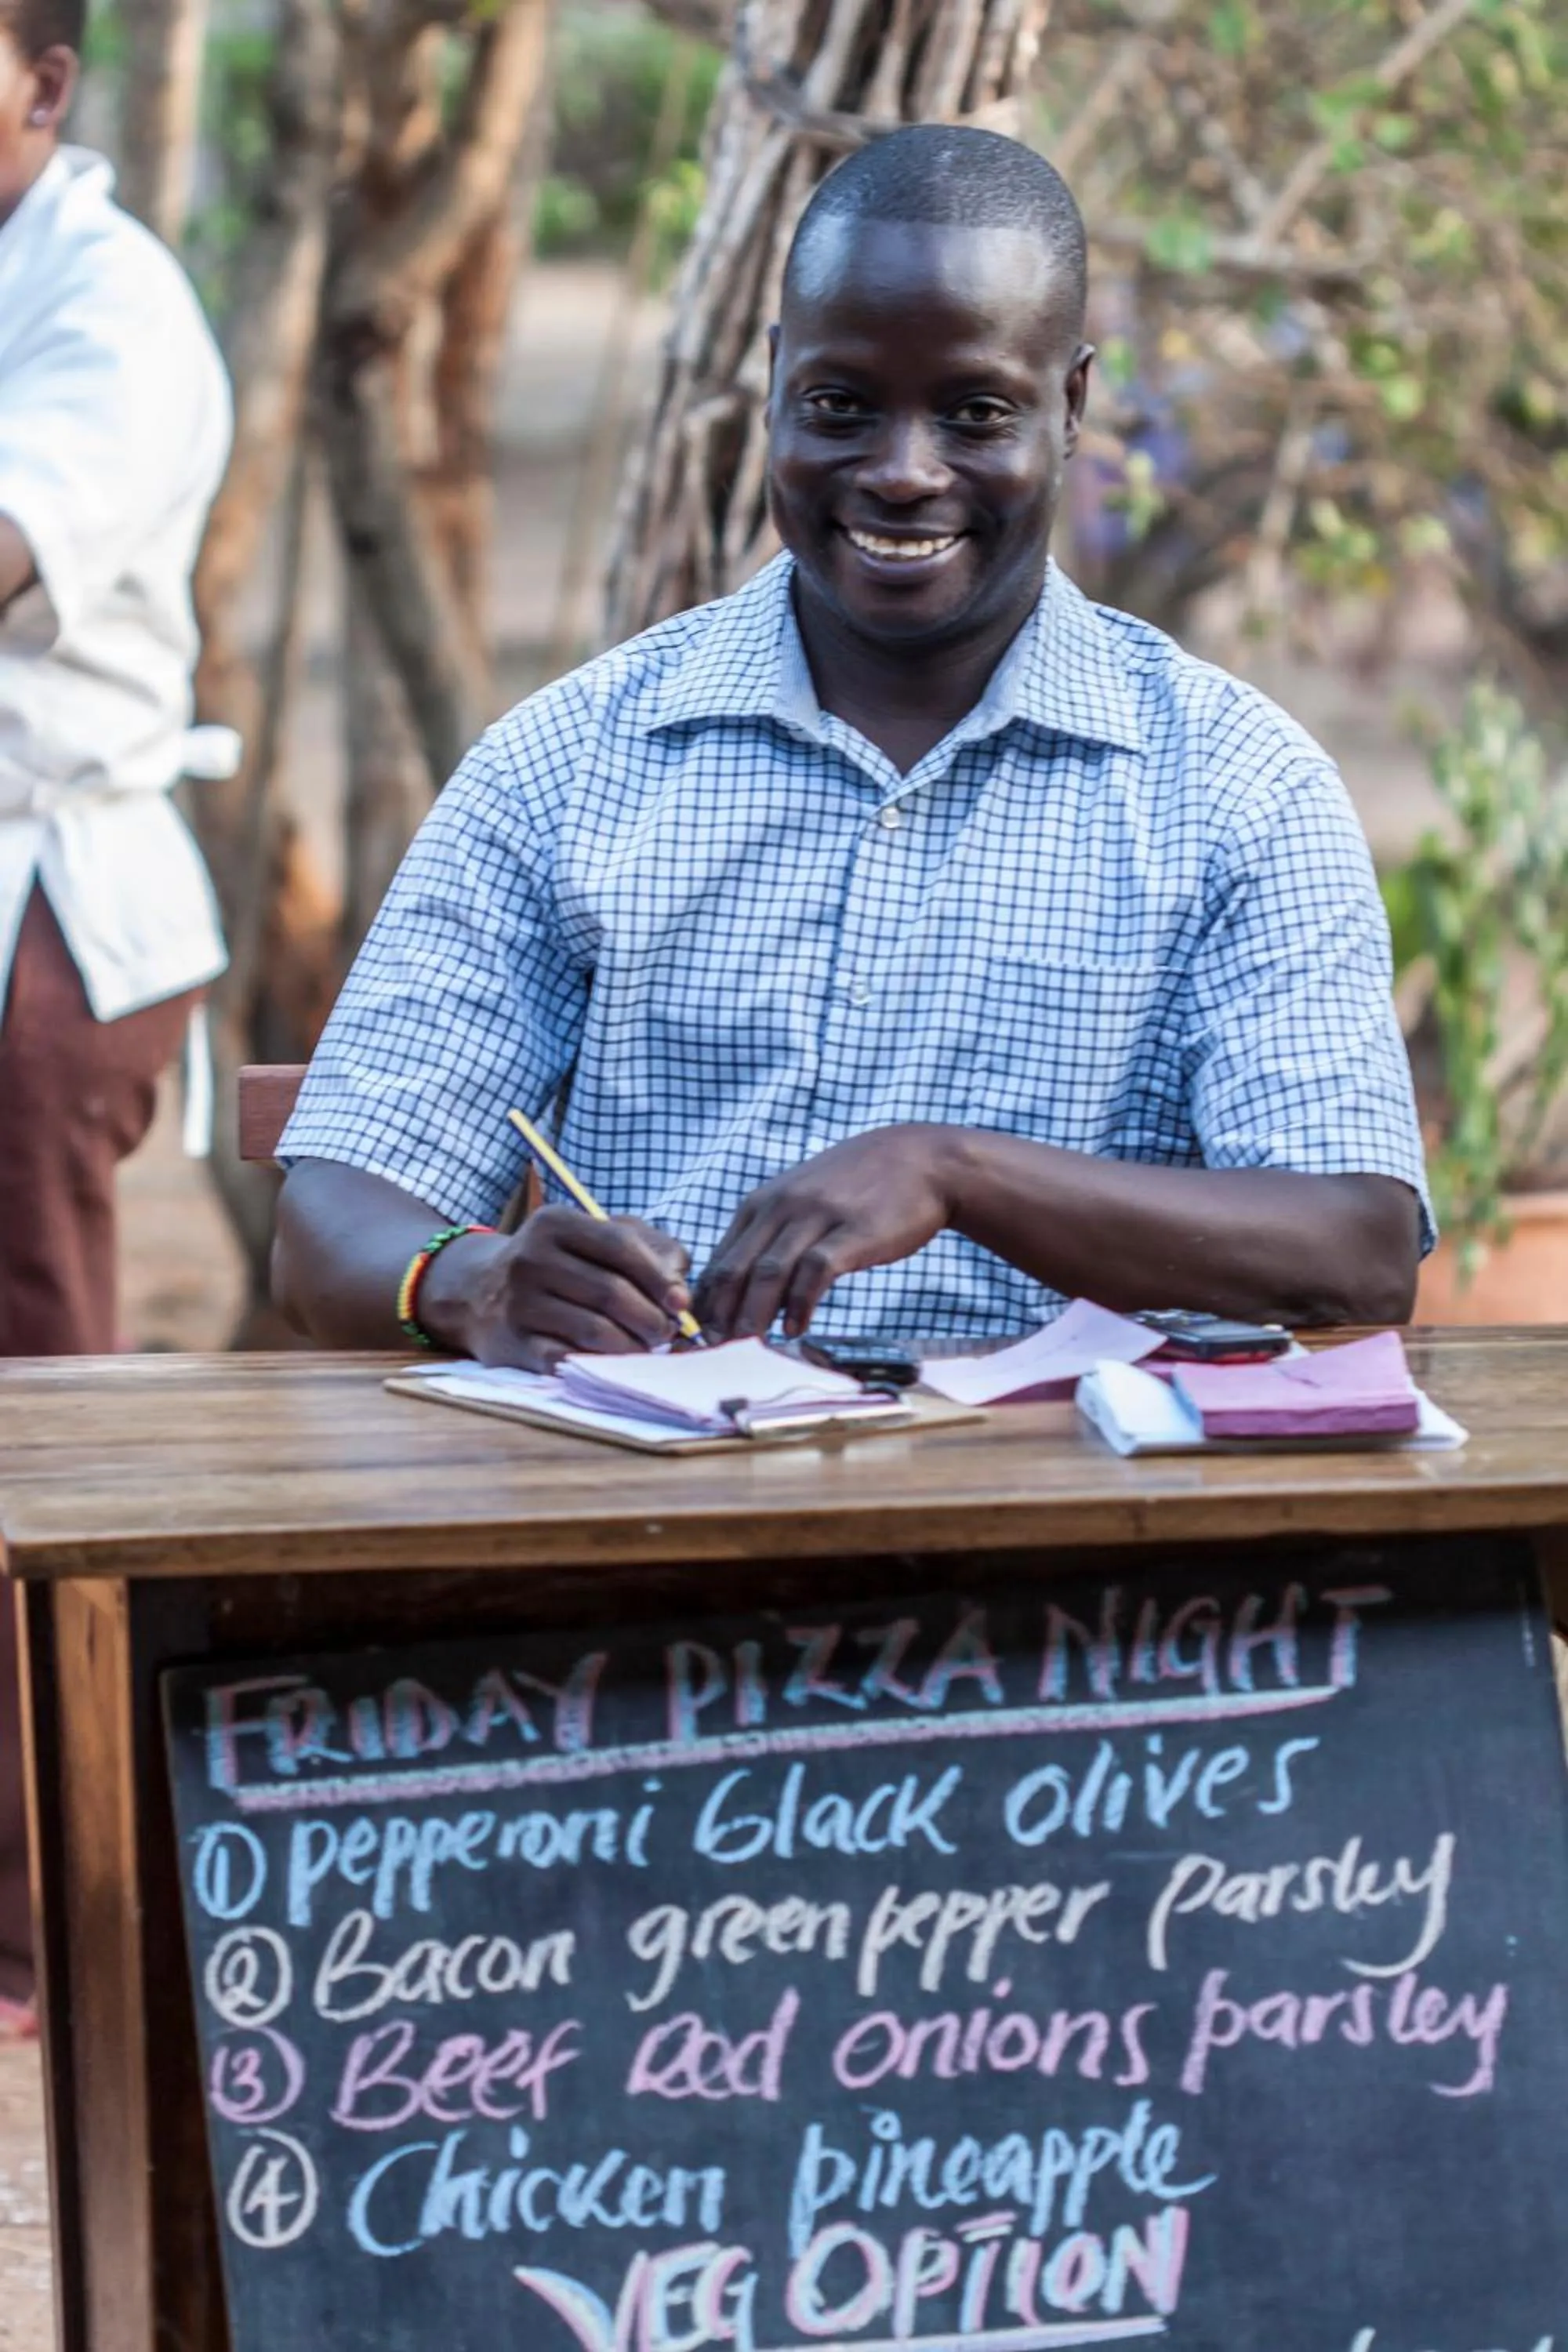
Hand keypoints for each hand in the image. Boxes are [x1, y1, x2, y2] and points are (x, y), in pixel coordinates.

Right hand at [421, 1208, 692, 1370]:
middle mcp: (531, 1258)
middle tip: (665, 1333)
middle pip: (610, 1292)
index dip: (658, 1277)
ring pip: (594, 1331)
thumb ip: (645, 1249)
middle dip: (650, 1318)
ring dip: (631, 1347)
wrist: (477, 1290)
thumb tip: (678, 1293)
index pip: (619, 1246)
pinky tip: (611, 1363)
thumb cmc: (556, 1264)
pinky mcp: (511, 1343)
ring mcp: (517, 1302)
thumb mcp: (590, 1238)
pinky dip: (598, 1365)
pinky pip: (566, 1359)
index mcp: (554, 1223)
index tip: (680, 1304)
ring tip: (644, 1349)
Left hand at [695, 1127, 956, 1340]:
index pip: (719, 1260)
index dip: (706, 1303)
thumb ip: (773, 1237)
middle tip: (714, 1350)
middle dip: (720, 1315)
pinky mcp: (852, 1231)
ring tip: (746, 1346)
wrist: (923, 1163)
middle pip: (735, 1269)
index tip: (703, 1336)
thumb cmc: (860, 1189)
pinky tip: (795, 1328)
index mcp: (762, 1203)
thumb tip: (747, 1292)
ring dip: (753, 1315)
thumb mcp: (803, 1200)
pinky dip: (800, 1304)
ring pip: (768, 1273)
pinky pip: (815, 1272)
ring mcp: (817, 1217)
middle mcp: (781, 1207)